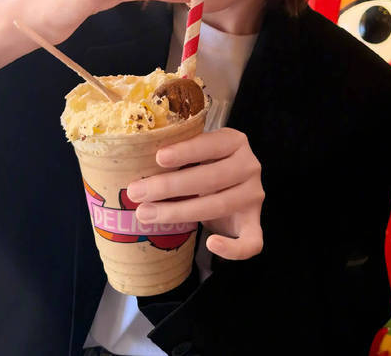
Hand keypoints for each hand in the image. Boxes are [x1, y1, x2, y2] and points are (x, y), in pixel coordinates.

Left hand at [127, 128, 264, 259]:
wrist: (233, 184)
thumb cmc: (207, 165)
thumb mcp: (199, 153)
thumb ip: (180, 155)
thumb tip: (136, 165)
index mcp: (235, 142)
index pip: (211, 144)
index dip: (186, 151)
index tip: (158, 158)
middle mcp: (249, 166)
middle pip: (211, 178)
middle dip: (170, 186)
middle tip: (137, 192)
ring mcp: (254, 195)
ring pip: (219, 206)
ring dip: (179, 213)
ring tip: (148, 214)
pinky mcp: (255, 222)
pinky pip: (251, 242)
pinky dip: (232, 248)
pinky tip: (211, 244)